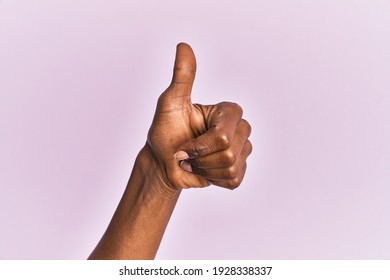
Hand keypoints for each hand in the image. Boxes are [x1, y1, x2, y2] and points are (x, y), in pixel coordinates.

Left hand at [147, 43, 251, 189]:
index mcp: (227, 111)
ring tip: (194, 162)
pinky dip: (211, 179)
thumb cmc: (165, 132)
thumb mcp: (170, 102)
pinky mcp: (239, 170)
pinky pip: (233, 180)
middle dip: (200, 158)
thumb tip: (183, 46)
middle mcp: (240, 128)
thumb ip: (182, 76)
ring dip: (203, 169)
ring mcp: (242, 150)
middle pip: (228, 152)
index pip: (223, 134)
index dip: (200, 145)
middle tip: (187, 153)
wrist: (163, 163)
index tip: (183, 144)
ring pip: (230, 167)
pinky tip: (203, 171)